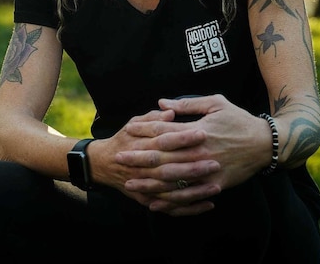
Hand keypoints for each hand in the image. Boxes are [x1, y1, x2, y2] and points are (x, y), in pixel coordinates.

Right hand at [89, 108, 219, 213]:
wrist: (103, 164)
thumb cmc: (124, 139)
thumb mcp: (133, 123)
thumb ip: (153, 118)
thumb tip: (171, 111)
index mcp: (142, 144)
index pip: (164, 140)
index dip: (183, 137)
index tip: (203, 132)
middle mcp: (143, 167)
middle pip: (170, 167)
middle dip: (193, 166)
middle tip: (215, 162)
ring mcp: (146, 186)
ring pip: (173, 191)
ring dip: (195, 190)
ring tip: (216, 186)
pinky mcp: (149, 199)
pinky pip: (172, 207)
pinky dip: (190, 208)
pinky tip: (209, 204)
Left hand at [115, 95, 268, 215]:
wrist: (265, 144)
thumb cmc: (239, 120)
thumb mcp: (215, 103)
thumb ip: (187, 105)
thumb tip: (162, 104)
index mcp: (197, 130)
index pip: (164, 131)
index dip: (144, 130)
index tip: (127, 130)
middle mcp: (198, 152)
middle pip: (162, 157)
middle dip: (138, 158)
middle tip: (119, 158)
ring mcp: (206, 170)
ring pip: (172, 180)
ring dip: (149, 183)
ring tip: (130, 184)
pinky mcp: (215, 184)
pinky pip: (189, 197)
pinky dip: (170, 201)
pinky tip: (155, 203)